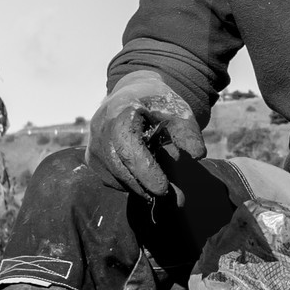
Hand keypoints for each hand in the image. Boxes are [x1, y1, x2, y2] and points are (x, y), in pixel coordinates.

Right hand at [88, 72, 207, 199]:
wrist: (133, 93)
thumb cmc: (158, 104)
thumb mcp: (178, 112)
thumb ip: (188, 133)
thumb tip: (198, 155)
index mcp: (121, 113)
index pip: (128, 148)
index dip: (145, 171)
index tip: (164, 189)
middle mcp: (100, 130)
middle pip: (120, 167)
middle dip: (145, 185)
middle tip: (170, 195)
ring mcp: (92, 145)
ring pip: (115, 177)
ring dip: (139, 185)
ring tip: (160, 181)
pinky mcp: (91, 159)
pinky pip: (111, 179)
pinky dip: (130, 183)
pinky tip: (146, 175)